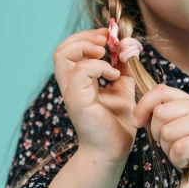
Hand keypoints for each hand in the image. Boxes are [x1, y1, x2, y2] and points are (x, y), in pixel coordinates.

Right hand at [52, 27, 137, 163]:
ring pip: (62, 55)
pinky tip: (114, 76)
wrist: (113, 151)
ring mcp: (72, 92)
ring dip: (86, 47)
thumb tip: (127, 49)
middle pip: (61, 48)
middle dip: (85, 37)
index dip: (88, 36)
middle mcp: (70, 85)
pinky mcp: (78, 100)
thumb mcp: (122, 90)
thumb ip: (122, 70)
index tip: (109, 36)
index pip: (70, 49)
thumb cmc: (115, 124)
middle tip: (106, 42)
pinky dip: (100, 67)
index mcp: (78, 81)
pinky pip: (81, 71)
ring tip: (105, 54)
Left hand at [132, 84, 188, 187]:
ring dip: (169, 150)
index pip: (161, 91)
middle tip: (174, 146)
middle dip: (158, 135)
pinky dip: (178, 161)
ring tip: (184, 155)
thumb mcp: (175, 133)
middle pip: (160, 113)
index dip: (143, 106)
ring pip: (167, 132)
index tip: (137, 123)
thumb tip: (137, 114)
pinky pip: (179, 149)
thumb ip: (159, 119)